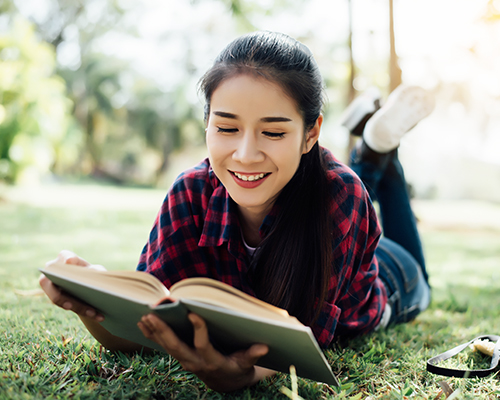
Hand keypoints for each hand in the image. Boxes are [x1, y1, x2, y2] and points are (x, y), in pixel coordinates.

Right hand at [39, 250, 104, 320]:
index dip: (67, 259)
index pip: (65, 256)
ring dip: (77, 306)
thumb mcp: (97, 270)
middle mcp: (53, 270)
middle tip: (71, 304)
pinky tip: (97, 316)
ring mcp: (51, 284)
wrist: (88, 286)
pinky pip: (65, 305)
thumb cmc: (92, 273)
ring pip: (58, 297)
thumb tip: (97, 274)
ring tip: (93, 313)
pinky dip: (82, 311)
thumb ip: (97, 271)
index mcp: (65, 257)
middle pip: (55, 281)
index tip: (70, 262)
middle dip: (64, 293)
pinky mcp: (56, 298)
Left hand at [137, 313, 270, 391]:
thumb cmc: (238, 368)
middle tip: (152, 315)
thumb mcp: (246, 364)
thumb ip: (252, 355)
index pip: (203, 345)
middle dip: (163, 331)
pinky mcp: (180, 357)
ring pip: (166, 346)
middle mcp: (195, 362)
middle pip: (176, 346)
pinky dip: (152, 336)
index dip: (199, 330)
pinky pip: (163, 346)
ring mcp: (185, 360)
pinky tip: (143, 324)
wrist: (225, 383)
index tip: (193, 314)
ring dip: (154, 332)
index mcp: (212, 361)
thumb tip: (264, 347)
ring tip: (143, 316)